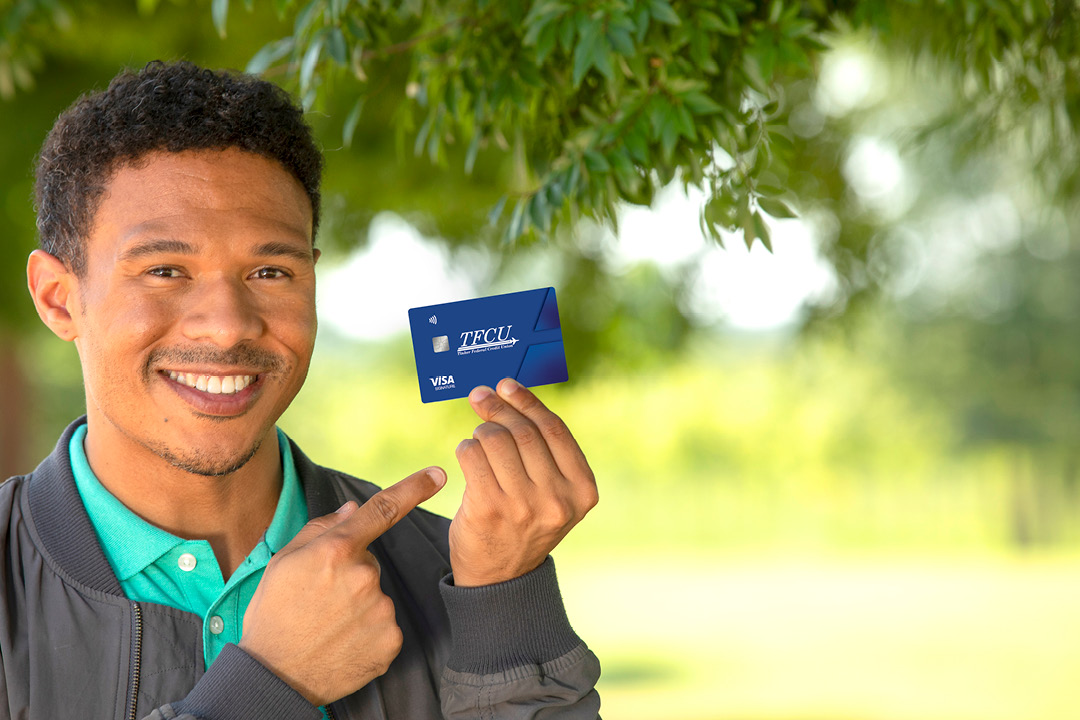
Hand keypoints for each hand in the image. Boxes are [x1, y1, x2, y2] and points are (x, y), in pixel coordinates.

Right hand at [239, 467, 445, 705]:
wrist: (274, 676)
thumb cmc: (273, 613)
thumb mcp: (283, 562)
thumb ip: (321, 529)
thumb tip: (354, 510)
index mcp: (337, 549)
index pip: (383, 509)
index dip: (413, 488)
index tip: (438, 474)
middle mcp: (364, 575)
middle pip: (369, 563)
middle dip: (350, 574)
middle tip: (319, 599)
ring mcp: (380, 609)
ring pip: (377, 594)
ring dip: (359, 604)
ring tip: (327, 624)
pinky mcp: (391, 639)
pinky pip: (384, 623)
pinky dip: (368, 631)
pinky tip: (343, 641)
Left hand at [450, 378, 597, 586]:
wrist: (501, 579)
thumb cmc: (525, 523)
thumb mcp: (554, 494)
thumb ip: (546, 453)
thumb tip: (512, 396)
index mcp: (582, 490)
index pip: (554, 430)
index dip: (528, 401)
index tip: (507, 385)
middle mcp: (557, 498)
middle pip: (524, 432)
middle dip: (498, 408)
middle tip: (480, 396)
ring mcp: (523, 506)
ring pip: (496, 441)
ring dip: (481, 431)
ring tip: (478, 438)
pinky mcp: (489, 509)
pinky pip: (472, 457)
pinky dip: (466, 448)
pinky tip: (468, 454)